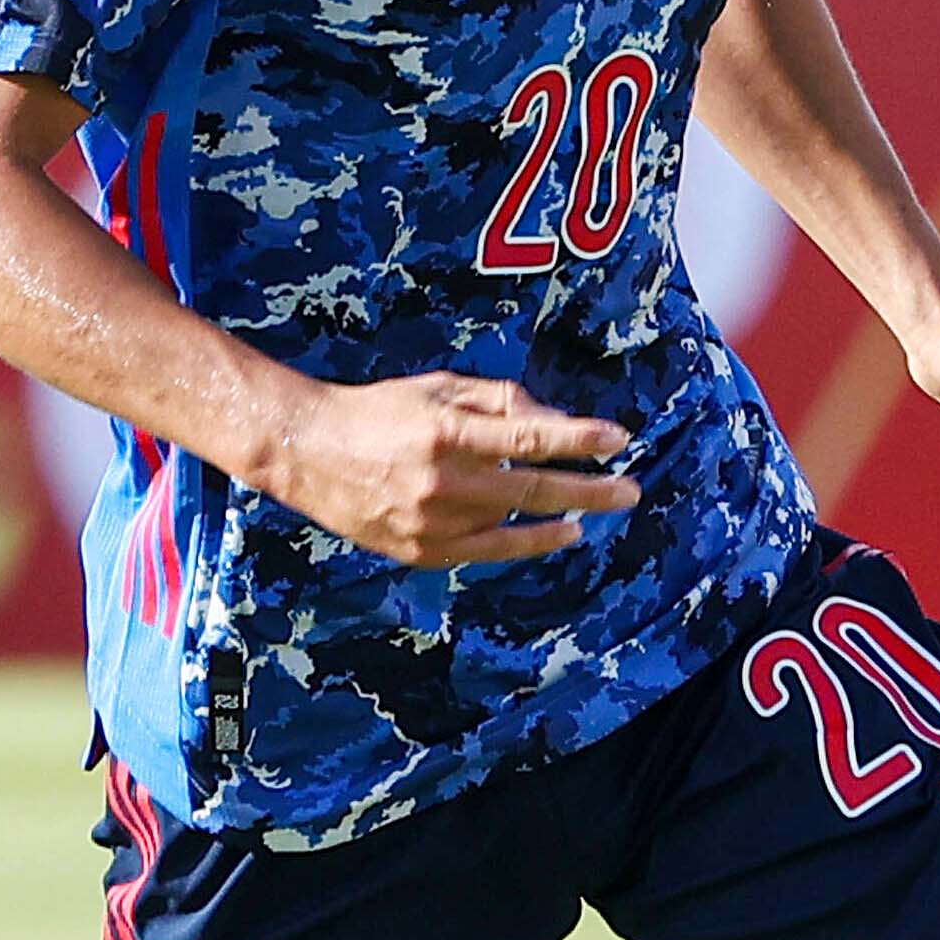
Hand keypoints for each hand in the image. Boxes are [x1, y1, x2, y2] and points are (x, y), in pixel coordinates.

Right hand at [255, 373, 640, 566]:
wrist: (308, 453)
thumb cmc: (378, 411)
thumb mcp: (438, 388)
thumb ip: (498, 401)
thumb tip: (552, 419)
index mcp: (447, 433)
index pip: (530, 438)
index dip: (579, 440)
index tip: (619, 439)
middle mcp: (444, 481)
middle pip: (535, 490)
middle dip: (591, 490)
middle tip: (631, 491)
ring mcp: (432, 522)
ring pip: (514, 519)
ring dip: (557, 509)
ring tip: (593, 502)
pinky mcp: (421, 551)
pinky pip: (490, 550)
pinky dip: (529, 542)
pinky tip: (561, 533)